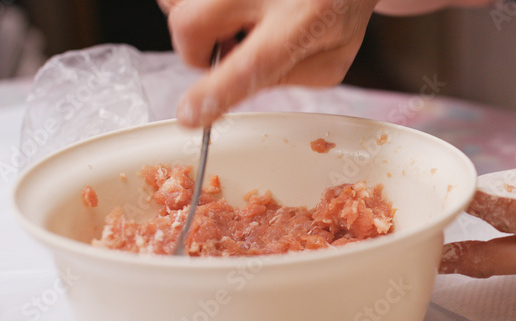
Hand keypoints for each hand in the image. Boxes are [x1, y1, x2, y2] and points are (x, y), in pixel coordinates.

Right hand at [164, 0, 378, 126]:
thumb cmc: (338, 10)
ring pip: (177, 4)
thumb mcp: (329, 60)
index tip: (190, 115)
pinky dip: (200, 6)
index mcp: (305, 20)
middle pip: (189, 25)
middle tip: (224, 50)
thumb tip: (227, 89)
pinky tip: (233, 7)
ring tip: (237, 20)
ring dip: (197, 22)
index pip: (250, 64)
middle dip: (194, 50)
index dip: (216, 93)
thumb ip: (280, 78)